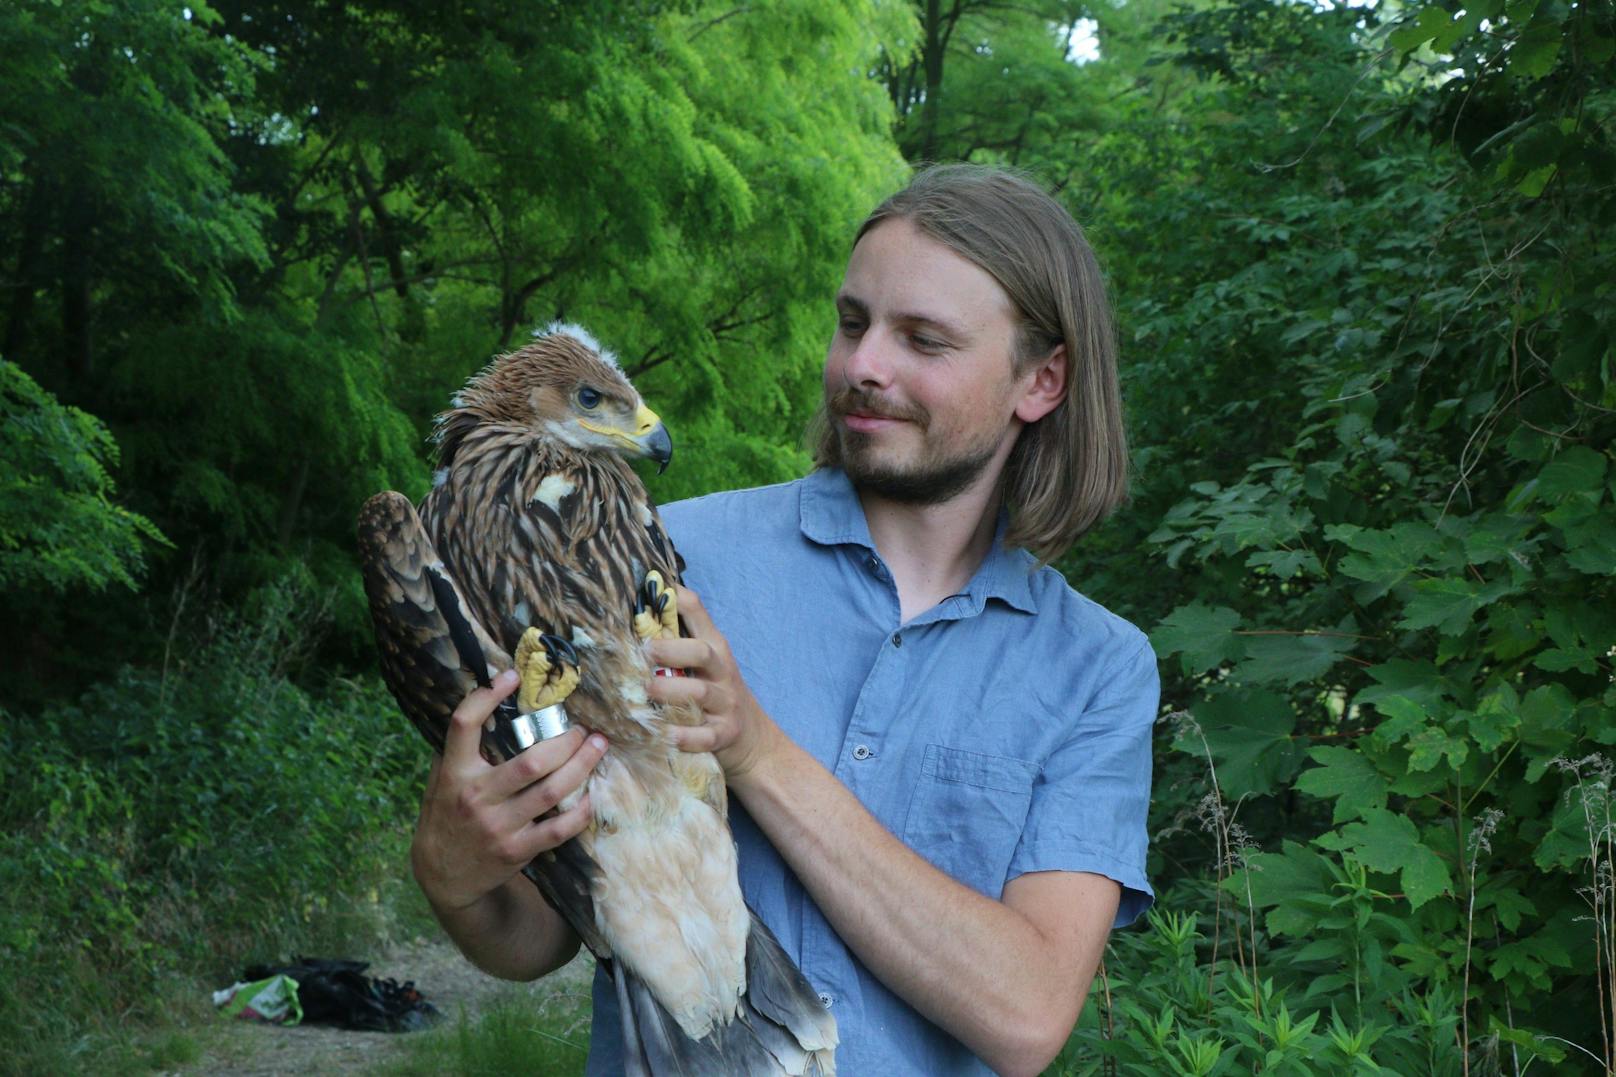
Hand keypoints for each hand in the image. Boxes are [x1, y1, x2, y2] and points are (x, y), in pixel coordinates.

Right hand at [411, 668, 606, 912]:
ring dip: (581, 766)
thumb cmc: (445, 818)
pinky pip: (557, 830)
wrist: (443, 876)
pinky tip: (591, 796)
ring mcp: (499, 826)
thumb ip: (456, 751)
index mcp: (455, 773)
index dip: (486, 695)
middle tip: (583, 728)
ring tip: (598, 747)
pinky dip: (579, 813)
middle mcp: (477, 797)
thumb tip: (481, 705)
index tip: (512, 676)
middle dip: (565, 741)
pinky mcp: (517, 850)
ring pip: (550, 792)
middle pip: (531, 762)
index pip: (464, 725)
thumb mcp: (439, 782)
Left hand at [647, 586, 778, 781]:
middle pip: (701, 652)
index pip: (697, 612)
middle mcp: (721, 671)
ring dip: (669, 690)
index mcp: (714, 647)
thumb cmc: (717, 691)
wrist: (752, 737)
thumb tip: (646, 602)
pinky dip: (684, 736)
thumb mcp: (707, 661)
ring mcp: (725, 704)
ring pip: (700, 692)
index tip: (648, 590)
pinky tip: (665, 734)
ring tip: (645, 691)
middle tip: (643, 652)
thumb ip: (681, 636)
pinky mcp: (723, 734)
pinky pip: (704, 736)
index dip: (673, 599)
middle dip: (671, 650)